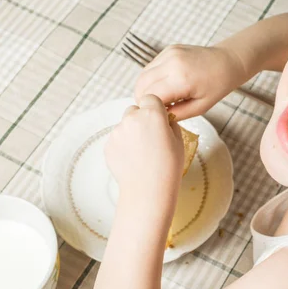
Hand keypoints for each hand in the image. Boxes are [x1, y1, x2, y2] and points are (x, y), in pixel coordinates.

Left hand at [104, 95, 183, 211]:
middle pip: (134, 110)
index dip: (154, 108)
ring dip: (132, 132)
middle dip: (141, 118)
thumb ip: (169, 124)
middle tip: (151, 137)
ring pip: (125, 125)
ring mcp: (118, 132)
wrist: (148, 190)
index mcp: (152, 114)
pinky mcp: (108, 145)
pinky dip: (123, 145)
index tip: (158, 119)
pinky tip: (133, 159)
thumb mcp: (179, 141)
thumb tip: (164, 119)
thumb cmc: (168, 167)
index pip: (150, 98)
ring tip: (142, 152)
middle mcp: (132, 119)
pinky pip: (117, 139)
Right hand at [133, 45, 245, 119]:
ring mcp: (169, 53)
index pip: (150, 97)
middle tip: (155, 108)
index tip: (157, 115)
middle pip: (141, 84)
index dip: (150, 108)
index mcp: (181, 79)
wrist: (228, 62)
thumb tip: (157, 117)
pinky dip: (152, 78)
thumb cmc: (217, 87)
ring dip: (145, 88)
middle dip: (144, 99)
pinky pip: (151, 66)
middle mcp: (172, 63)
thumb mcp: (200, 108)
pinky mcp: (169, 49)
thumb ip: (176, 114)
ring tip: (160, 98)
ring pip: (143, 74)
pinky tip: (165, 85)